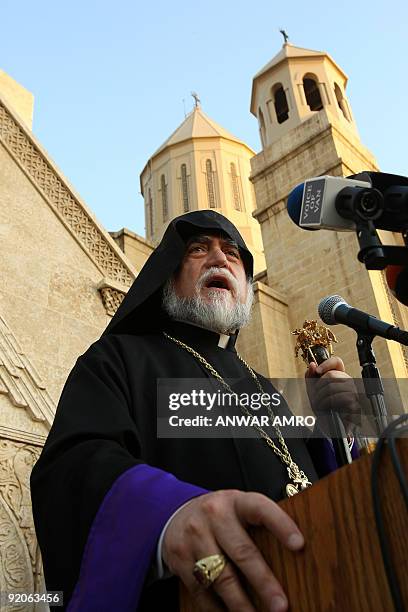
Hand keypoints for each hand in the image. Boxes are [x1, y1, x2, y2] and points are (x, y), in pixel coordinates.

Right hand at [162, 489, 303, 611]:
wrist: (176, 514)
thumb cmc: (221, 517)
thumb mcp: (239, 510)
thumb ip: (259, 526)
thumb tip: (294, 558)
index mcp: (236, 502)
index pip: (261, 509)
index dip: (281, 525)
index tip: (299, 545)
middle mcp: (214, 515)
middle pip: (242, 552)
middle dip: (263, 582)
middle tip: (280, 606)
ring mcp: (194, 536)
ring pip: (220, 577)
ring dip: (241, 604)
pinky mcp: (179, 557)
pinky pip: (201, 590)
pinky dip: (216, 609)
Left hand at [305, 356, 359, 432]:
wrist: (327, 425)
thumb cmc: (322, 407)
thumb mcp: (312, 390)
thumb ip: (310, 376)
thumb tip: (311, 364)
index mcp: (339, 377)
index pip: (337, 362)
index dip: (326, 364)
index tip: (316, 371)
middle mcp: (348, 383)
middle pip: (332, 374)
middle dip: (318, 386)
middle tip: (315, 395)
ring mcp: (353, 393)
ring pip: (334, 386)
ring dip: (321, 396)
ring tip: (319, 403)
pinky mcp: (355, 405)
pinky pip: (342, 397)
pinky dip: (328, 402)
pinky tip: (325, 407)